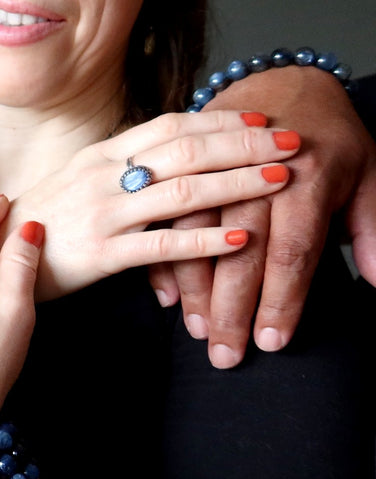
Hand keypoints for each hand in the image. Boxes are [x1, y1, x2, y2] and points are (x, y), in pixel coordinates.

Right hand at [1, 110, 299, 300]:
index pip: (170, 126)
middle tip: (288, 143)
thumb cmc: (36, 225)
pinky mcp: (99, 255)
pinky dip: (203, 241)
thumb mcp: (75, 182)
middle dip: (243, 143)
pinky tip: (238, 239)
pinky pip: (160, 245)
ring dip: (236, 183)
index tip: (259, 120)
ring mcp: (101, 215)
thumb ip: (117, 168)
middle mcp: (103, 176)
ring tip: (278, 181)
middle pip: (186, 150)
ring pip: (181, 191)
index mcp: (100, 155)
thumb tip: (164, 158)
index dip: (219, 120)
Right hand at [149, 67, 375, 367]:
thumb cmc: (327, 134)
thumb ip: (371, 228)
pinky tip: (170, 301)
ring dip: (197, 292)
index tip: (272, 341)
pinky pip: (167, 223)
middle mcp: (257, 177)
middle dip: (232, 310)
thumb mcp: (367, 173)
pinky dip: (167, 265)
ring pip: (197, 241)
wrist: (279, 80)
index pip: (292, 252)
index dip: (281, 300)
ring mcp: (219, 176)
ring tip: (198, 333)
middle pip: (240, 254)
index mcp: (307, 178)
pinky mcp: (187, 177)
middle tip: (225, 354)